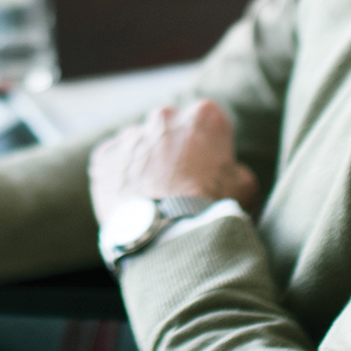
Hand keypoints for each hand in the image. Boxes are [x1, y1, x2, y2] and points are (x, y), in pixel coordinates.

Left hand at [88, 100, 255, 227]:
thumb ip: (236, 170)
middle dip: (174, 150)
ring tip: (154, 197)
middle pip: (170, 129)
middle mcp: (163, 117)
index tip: (208, 169)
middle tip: (179, 183)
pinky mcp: (104, 156)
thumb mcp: (246, 187)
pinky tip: (133, 201)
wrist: (168, 235)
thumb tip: (231, 172)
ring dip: (145, 163)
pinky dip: (120, 177)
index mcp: (203, 116)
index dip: (208, 147)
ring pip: (139, 145)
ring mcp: (130, 135)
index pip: (207, 123)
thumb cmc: (212, 208)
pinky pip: (113, 163)